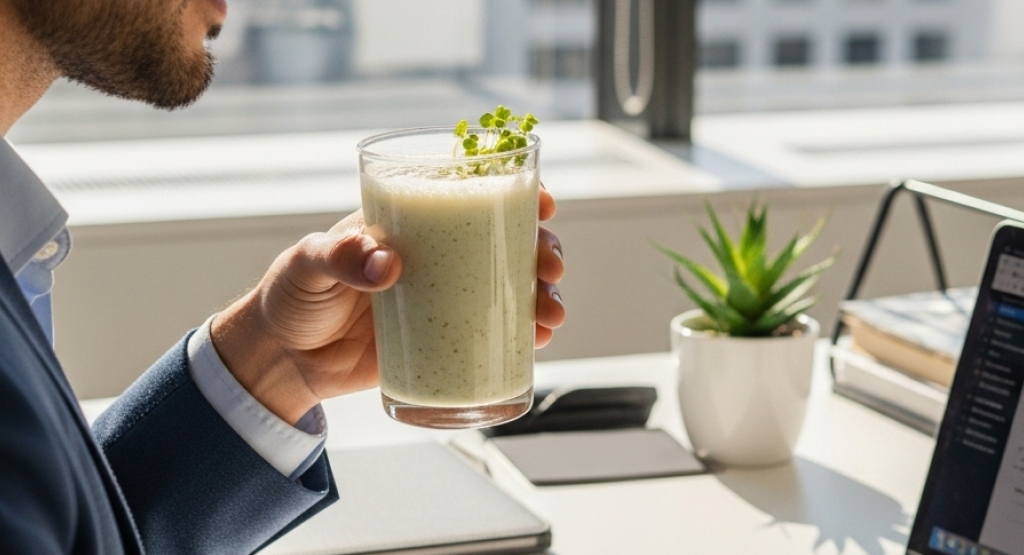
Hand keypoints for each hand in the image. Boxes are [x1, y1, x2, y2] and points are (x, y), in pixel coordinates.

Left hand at [211, 187, 564, 423]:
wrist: (283, 361)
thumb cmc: (291, 297)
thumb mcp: (308, 264)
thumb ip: (340, 257)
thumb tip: (387, 265)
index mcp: (409, 224)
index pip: (468, 195)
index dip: (513, 192)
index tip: (541, 202)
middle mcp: (437, 258)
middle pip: (505, 243)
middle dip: (542, 249)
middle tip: (550, 267)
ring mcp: (444, 301)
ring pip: (509, 288)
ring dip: (542, 295)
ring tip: (551, 314)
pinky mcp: (443, 341)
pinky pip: (494, 334)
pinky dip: (523, 336)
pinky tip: (540, 340)